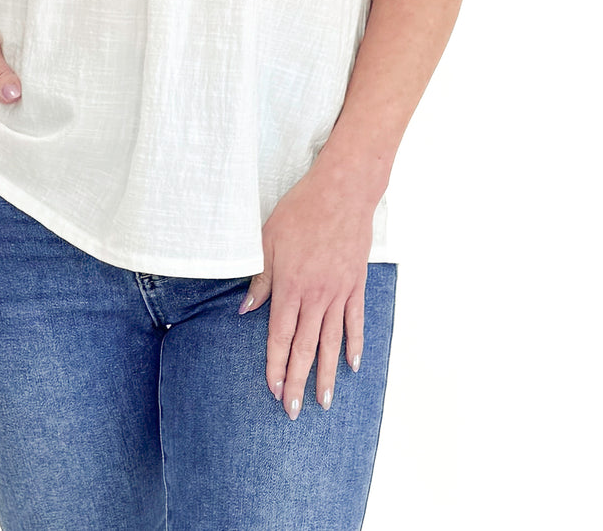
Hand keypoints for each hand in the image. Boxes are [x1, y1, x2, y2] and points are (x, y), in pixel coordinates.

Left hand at [239, 158, 374, 419]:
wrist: (341, 192)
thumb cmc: (301, 210)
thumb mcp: (268, 239)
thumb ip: (260, 278)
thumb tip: (246, 309)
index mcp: (290, 286)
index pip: (280, 336)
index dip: (274, 365)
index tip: (272, 390)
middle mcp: (316, 296)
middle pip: (304, 347)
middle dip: (297, 382)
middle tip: (293, 411)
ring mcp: (339, 292)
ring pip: (331, 342)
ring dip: (327, 374)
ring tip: (324, 403)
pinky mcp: (355, 284)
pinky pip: (355, 321)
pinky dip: (354, 344)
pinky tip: (352, 366)